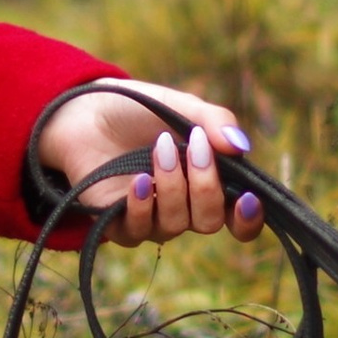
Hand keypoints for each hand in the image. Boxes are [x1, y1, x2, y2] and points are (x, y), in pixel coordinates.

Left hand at [36, 79, 263, 248]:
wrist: (88, 109)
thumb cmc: (141, 109)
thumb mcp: (182, 106)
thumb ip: (215, 122)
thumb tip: (241, 146)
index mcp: (207, 181)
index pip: (238, 218)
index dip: (248, 218)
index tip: (248, 198)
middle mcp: (184, 206)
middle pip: (210, 222)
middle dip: (206, 186)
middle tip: (194, 145)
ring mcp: (152, 218)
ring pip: (175, 225)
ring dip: (172, 186)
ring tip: (160, 147)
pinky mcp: (118, 223)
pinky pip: (138, 231)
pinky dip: (142, 205)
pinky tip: (139, 180)